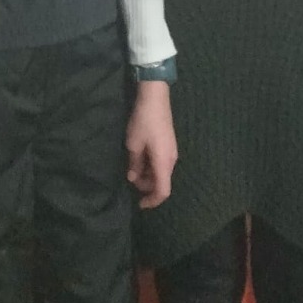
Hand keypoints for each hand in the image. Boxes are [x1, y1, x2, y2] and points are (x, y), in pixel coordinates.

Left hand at [127, 81, 176, 207]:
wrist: (155, 98)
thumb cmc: (143, 122)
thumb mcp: (133, 145)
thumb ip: (134, 164)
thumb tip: (133, 178)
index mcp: (164, 162)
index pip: (163, 191)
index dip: (152, 201)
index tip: (139, 204)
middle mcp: (171, 160)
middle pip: (162, 183)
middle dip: (146, 187)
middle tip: (130, 179)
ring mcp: (172, 152)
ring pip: (162, 173)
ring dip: (148, 176)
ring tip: (132, 168)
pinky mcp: (169, 145)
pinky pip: (162, 163)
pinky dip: (151, 167)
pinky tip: (140, 158)